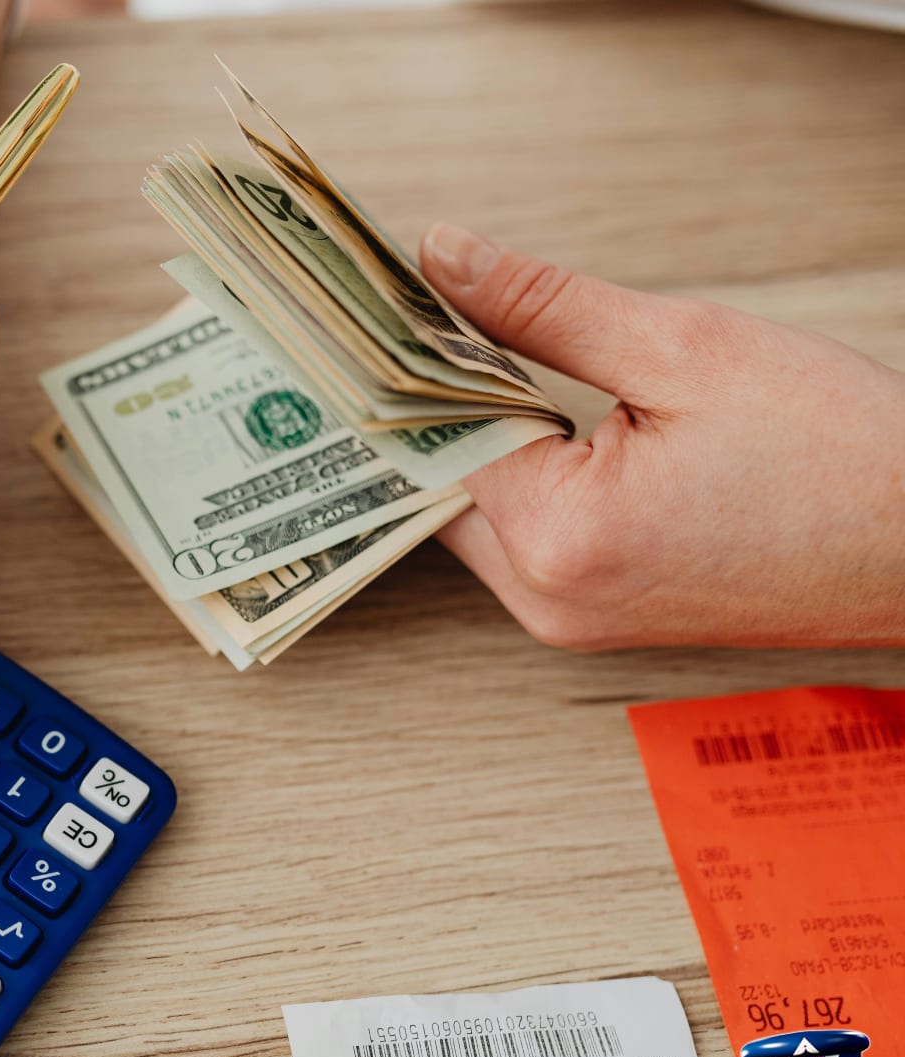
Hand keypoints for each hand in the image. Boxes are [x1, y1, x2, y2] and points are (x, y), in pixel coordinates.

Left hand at [419, 223, 904, 650]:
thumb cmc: (839, 450)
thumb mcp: (684, 347)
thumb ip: (543, 306)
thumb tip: (443, 260)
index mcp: (560, 539)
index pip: (435, 435)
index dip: (413, 358)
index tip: (392, 298)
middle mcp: (546, 598)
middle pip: (439, 483)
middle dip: (437, 398)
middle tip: (425, 312)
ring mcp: (567, 619)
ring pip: (474, 512)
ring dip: (479, 436)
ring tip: (487, 352)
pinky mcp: (592, 617)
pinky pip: (519, 537)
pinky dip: (519, 476)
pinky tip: (537, 415)